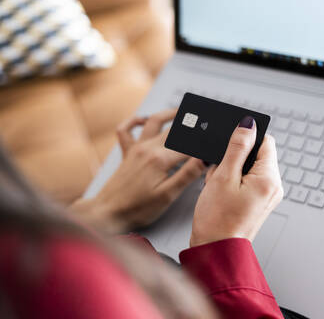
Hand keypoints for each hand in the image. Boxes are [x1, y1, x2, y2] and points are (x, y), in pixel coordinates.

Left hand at [71, 109, 205, 231]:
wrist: (108, 213)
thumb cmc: (137, 208)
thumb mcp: (168, 196)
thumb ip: (187, 174)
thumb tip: (204, 158)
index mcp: (161, 159)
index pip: (190, 145)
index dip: (205, 142)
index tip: (216, 141)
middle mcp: (148, 149)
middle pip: (175, 130)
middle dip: (193, 124)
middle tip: (207, 120)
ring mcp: (136, 149)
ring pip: (153, 122)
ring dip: (169, 114)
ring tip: (182, 111)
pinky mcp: (127, 154)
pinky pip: (126, 130)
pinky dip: (134, 121)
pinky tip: (142, 119)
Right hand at [190, 116, 282, 246]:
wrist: (215, 250)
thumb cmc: (217, 220)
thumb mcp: (223, 176)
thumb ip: (237, 147)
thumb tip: (247, 124)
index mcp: (269, 179)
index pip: (265, 141)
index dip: (245, 139)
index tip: (229, 146)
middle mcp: (274, 187)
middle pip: (257, 154)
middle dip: (235, 158)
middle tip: (220, 173)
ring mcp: (267, 196)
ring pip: (249, 167)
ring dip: (231, 170)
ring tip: (219, 186)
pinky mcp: (258, 202)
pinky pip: (247, 181)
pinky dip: (233, 181)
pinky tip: (221, 192)